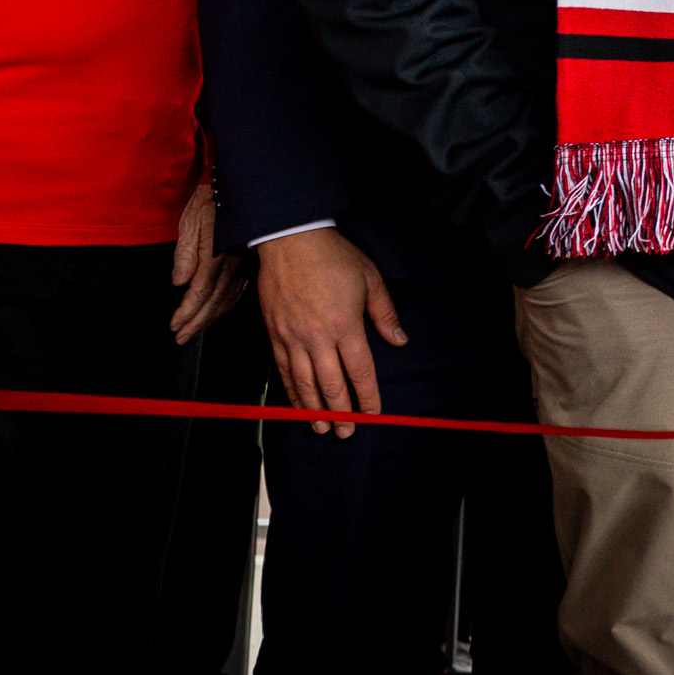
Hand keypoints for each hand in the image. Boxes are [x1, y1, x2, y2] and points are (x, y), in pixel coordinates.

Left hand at [169, 181, 248, 345]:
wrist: (241, 185)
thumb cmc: (211, 198)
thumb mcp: (192, 220)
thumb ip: (185, 253)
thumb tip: (179, 282)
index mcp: (216, 255)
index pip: (200, 293)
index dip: (187, 312)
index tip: (174, 326)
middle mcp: (233, 263)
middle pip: (214, 302)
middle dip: (197, 322)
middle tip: (181, 338)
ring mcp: (243, 263)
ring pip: (228, 298)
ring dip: (210, 318)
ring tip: (195, 330)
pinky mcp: (247, 260)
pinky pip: (239, 289)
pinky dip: (227, 305)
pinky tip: (219, 310)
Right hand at [257, 226, 407, 436]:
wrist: (289, 241)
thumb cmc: (334, 257)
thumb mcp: (370, 279)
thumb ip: (384, 313)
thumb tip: (399, 341)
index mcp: (345, 325)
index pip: (359, 370)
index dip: (367, 395)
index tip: (373, 413)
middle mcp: (317, 337)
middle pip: (331, 384)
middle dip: (341, 412)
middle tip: (347, 433)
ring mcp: (292, 338)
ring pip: (304, 383)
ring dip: (313, 409)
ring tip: (322, 427)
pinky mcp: (274, 335)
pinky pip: (283, 371)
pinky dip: (292, 392)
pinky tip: (298, 404)